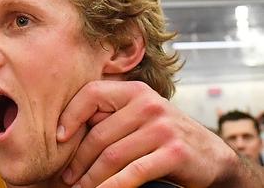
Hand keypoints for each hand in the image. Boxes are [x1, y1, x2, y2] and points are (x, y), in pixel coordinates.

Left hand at [57, 80, 263, 187]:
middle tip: (66, 177)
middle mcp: (149, 104)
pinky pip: (133, 172)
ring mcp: (163, 128)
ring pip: (112, 156)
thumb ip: (110, 116)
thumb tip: (65, 131)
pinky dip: (112, 186)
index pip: (92, 94)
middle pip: (99, 134)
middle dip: (78, 160)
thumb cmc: (163, 135)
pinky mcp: (174, 152)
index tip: (57, 138)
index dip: (70, 115)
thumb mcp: (139, 116)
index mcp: (135, 91)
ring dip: (91, 177)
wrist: (211, 155)